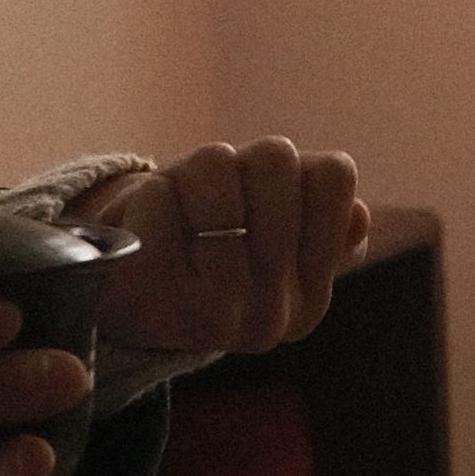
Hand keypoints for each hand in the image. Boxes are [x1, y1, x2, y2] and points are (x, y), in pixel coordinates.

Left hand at [75, 139, 365, 364]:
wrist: (115, 304)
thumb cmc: (199, 255)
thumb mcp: (268, 233)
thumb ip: (320, 224)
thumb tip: (359, 217)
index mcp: (310, 300)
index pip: (335, 177)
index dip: (297, 172)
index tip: (265, 205)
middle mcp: (270, 318)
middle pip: (276, 157)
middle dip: (240, 164)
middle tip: (214, 196)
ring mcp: (213, 313)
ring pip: (217, 165)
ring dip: (193, 174)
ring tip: (186, 208)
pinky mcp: (150, 293)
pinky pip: (162, 194)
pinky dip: (152, 194)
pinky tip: (151, 225)